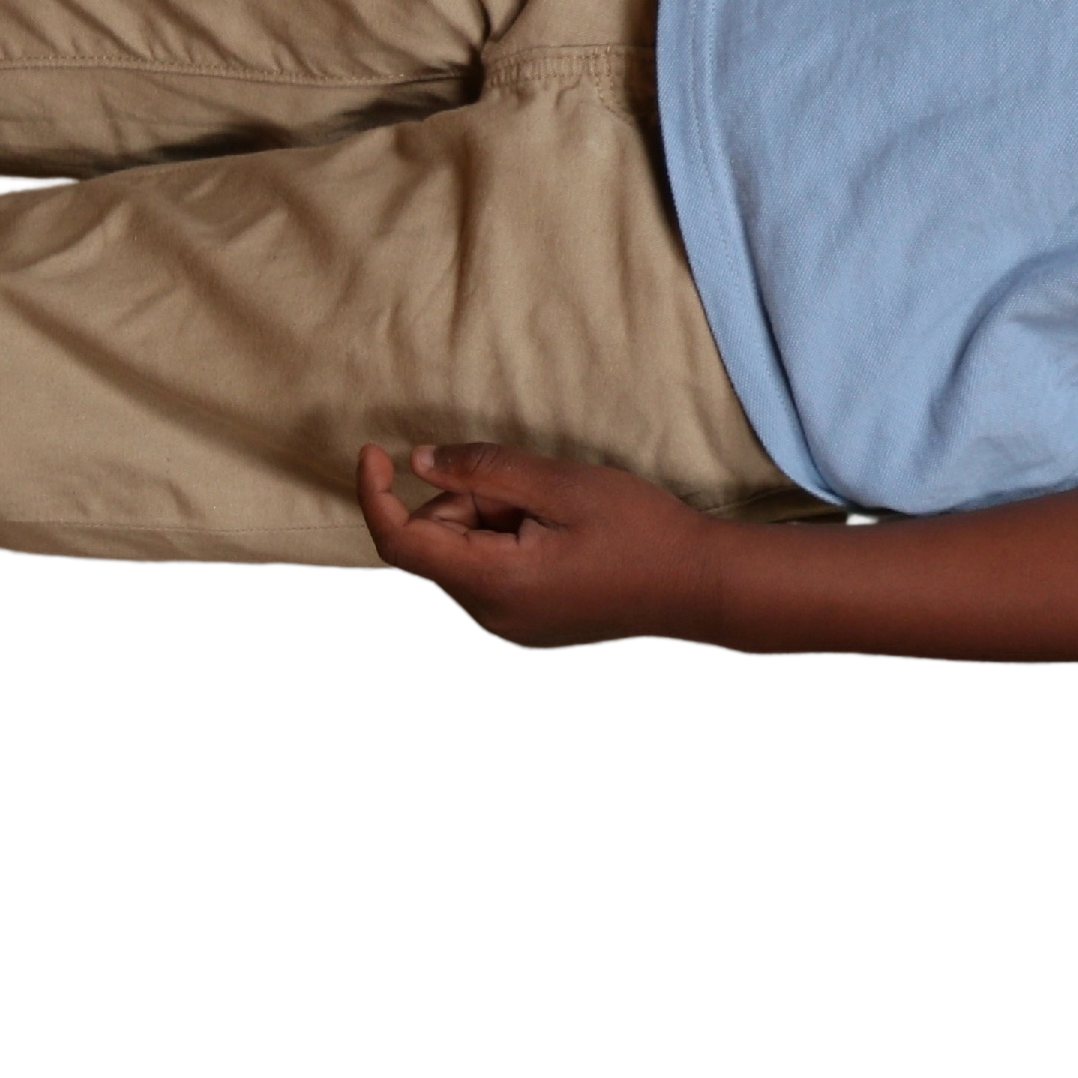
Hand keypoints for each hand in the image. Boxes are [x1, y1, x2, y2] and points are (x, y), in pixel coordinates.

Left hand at [358, 440, 725, 650]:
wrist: (701, 585)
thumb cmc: (641, 530)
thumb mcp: (562, 484)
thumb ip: (485, 470)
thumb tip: (421, 460)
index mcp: (492, 582)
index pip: (399, 541)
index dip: (375, 494)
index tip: (376, 451)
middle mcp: (490, 615)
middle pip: (437, 545)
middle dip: (466, 501)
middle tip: (530, 483)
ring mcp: (509, 626)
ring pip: (464, 558)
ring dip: (491, 522)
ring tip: (557, 512)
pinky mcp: (528, 626)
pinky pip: (490, 576)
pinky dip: (507, 544)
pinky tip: (561, 536)